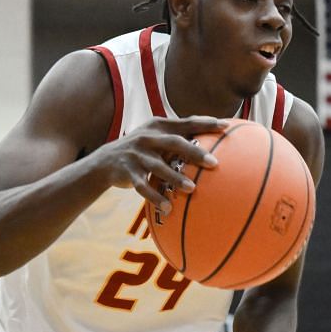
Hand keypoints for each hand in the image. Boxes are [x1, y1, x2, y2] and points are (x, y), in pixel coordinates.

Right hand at [94, 117, 223, 219]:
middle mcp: (147, 137)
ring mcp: (136, 154)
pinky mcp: (127, 171)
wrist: (105, 161)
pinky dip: (155, 197)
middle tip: (214, 163)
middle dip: (195, 152)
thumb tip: (212, 144)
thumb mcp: (156, 138)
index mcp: (158, 126)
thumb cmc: (142, 150)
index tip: (225, 127)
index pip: (185, 122)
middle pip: (174, 143)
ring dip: (175, 178)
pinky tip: (168, 208)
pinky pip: (143, 186)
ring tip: (192, 189)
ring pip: (158, 167)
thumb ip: (178, 138)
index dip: (205, 123)